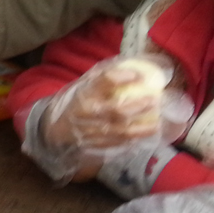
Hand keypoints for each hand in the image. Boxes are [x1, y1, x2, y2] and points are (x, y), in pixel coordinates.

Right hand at [41, 57, 175, 152]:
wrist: (57, 127)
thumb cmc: (78, 102)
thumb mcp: (84, 85)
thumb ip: (103, 79)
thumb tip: (134, 68)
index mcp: (83, 92)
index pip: (102, 81)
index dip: (120, 77)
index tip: (138, 75)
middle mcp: (86, 112)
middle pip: (116, 110)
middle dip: (138, 105)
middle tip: (154, 100)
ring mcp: (90, 131)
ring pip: (120, 130)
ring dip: (141, 127)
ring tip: (156, 122)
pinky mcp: (95, 145)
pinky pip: (118, 143)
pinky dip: (134, 139)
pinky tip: (146, 134)